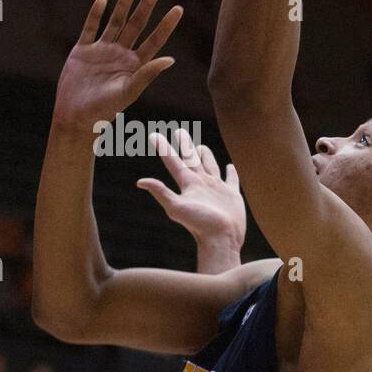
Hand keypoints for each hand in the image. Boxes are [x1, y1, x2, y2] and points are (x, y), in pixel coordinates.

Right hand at [53, 0, 182, 132]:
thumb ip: (147, 74)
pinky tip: (102, 0)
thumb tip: (170, 59)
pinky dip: (95, 15)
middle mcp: (120, 54)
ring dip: (123, 4)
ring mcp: (101, 51)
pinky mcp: (82, 51)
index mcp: (134, 65)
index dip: (166, 25)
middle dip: (146, 5)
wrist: (75, 117)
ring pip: (115, 22)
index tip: (178, 8)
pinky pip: (90, 28)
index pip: (154, 40)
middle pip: (136, 24)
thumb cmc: (104, 111)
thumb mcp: (128, 92)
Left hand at [137, 129, 245, 251]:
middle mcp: (201, 184)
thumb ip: (161, 192)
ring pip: (210, 167)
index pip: (174, 161)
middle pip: (191, 160)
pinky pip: (231, 179)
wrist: (221, 239)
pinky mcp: (232, 195)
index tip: (153, 136)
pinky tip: (229, 166)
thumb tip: (140, 182)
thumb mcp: (177, 207)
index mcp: (188, 184)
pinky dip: (230, 172)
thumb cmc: (199, 224)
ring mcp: (216, 189)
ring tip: (202, 147)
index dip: (163, 148)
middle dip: (186, 145)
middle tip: (180, 132)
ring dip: (206, 157)